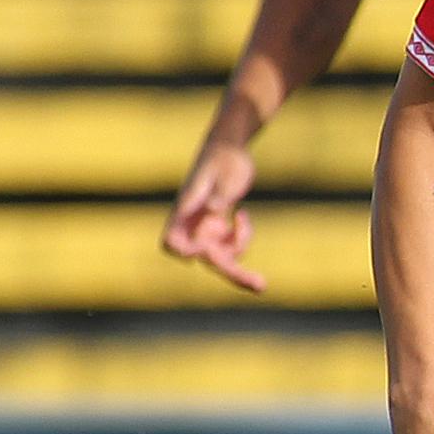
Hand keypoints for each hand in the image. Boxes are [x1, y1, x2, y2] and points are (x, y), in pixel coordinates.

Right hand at [163, 136, 265, 293]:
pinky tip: (243, 215)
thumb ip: (221, 194)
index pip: (172, 243)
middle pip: (204, 258)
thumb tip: (215, 212)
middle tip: (261, 286)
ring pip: (218, 257)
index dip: (188, 251)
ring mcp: (203, 227)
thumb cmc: (226, 158)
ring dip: (239, 255)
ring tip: (250, 230)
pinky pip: (228, 247)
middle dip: (232, 273)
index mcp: (186, 210)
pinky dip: (240, 239)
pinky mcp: (216, 226)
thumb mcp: (228, 175)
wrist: (229, 147)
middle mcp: (192, 224)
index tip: (208, 247)